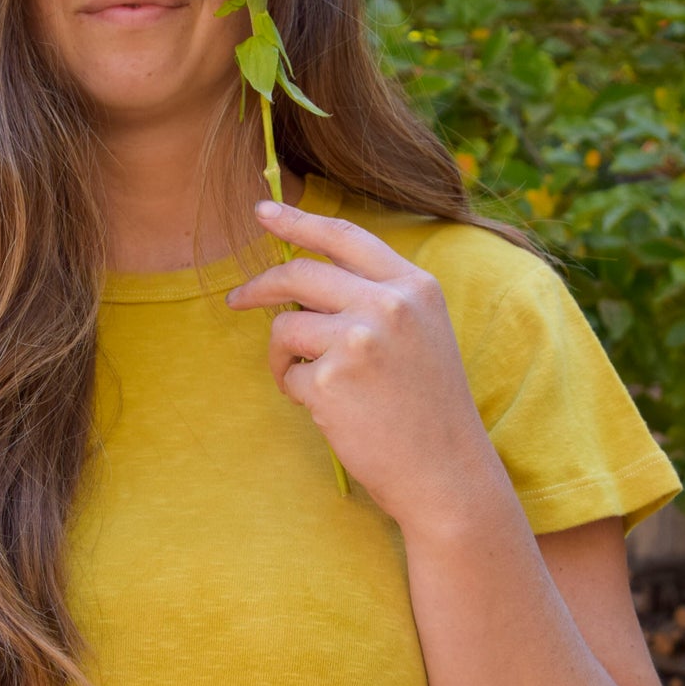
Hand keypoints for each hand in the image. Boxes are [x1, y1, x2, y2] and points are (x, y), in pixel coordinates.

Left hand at [226, 199, 505, 537]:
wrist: (447, 473)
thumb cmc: (428, 410)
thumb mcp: (421, 335)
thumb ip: (375, 299)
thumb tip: (302, 280)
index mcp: (415, 286)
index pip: (344, 237)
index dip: (297, 220)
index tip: (262, 212)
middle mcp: (389, 304)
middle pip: (299, 273)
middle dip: (260, 286)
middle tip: (237, 299)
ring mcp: (359, 340)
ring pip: (285, 328)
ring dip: (284, 357)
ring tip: (312, 386)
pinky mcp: (332, 380)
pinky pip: (289, 374)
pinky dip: (295, 392)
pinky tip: (329, 412)